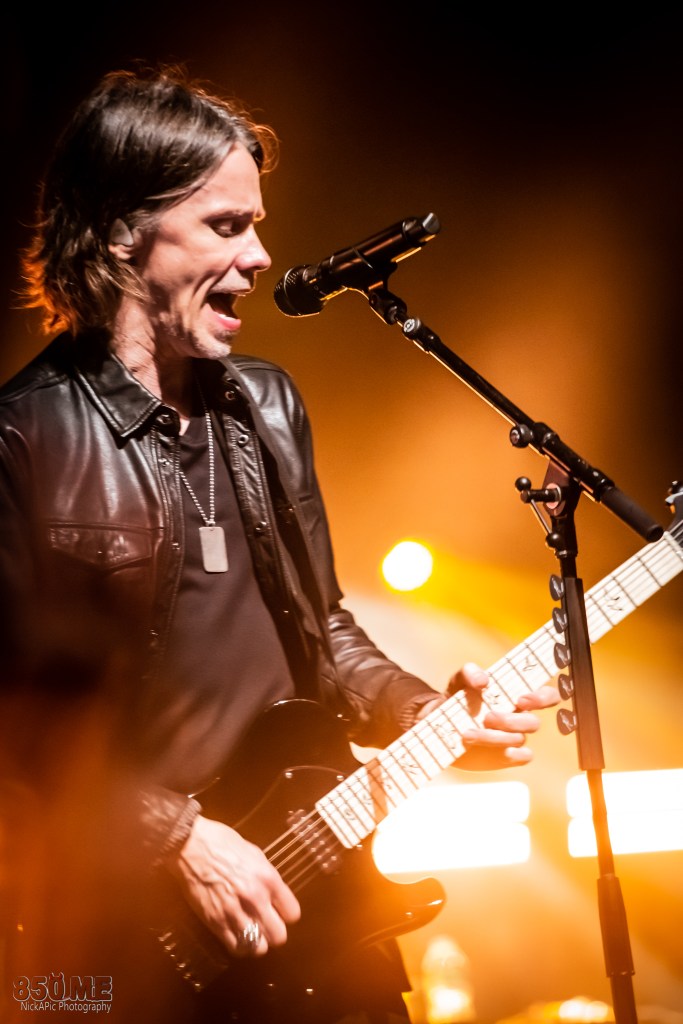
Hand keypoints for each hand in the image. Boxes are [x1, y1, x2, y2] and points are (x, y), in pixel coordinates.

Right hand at [168, 815, 300, 955]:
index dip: (287, 914)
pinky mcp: (215, 921)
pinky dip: (239, 946)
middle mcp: (254, 897)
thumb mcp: (254, 853)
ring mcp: (234, 911)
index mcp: (267, 877)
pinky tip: (237, 935)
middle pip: (278, 936)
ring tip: (252, 933)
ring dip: (257, 942)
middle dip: (275, 933)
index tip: (281, 913)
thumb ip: (266, 876)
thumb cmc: (219, 843)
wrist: (189, 845)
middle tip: (267, 926)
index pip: (292, 913)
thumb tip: (274, 892)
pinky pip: (235, 947)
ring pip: (258, 947)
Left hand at [442, 662, 558, 770]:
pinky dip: (514, 755)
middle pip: (533, 723)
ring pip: (520, 740)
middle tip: (488, 717)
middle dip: (511, 721)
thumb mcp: (460, 678)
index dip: (543, 698)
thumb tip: (483, 680)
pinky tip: (501, 752)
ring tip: (468, 733)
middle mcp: (520, 717)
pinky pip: (523, 758)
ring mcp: (514, 738)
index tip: (521, 699)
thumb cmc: (458, 696)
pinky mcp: (505, 755)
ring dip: (495, 737)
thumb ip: (471, 672)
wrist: (439, 720)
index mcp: (517, 695)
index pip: (547, 695)